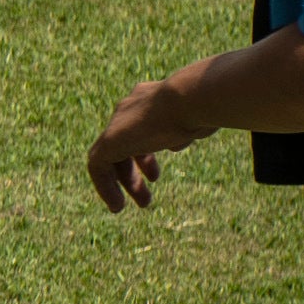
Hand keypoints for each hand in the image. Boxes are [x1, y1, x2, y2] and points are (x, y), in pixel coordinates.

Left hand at [85, 75, 203, 211]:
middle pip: (125, 144)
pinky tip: (117, 205)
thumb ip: (185, 129)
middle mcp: (131, 107)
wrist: (191, 97)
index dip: (146, 154)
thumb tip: (173, 144)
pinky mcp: (109, 139)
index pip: (141, 128)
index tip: (154, 176)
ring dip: (124, 183)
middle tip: (146, 199)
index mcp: (150, 99)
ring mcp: (118, 122)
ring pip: (110, 156)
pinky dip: (105, 186)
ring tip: (142, 205)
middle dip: (134, 173)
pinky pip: (97, 166)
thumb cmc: (205, 107)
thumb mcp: (198, 119)